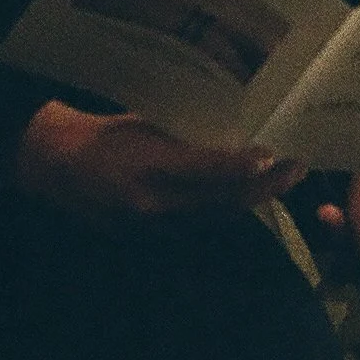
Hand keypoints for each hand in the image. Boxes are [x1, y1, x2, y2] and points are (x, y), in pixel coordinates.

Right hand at [14, 101, 304, 219]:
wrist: (62, 169)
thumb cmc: (105, 135)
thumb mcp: (140, 122)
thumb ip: (183, 133)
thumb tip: (231, 131)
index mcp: (147, 166)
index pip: (203, 169)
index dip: (239, 165)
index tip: (271, 153)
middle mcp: (155, 203)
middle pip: (220, 201)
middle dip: (264, 186)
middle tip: (298, 167)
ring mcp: (156, 226)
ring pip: (217, 217)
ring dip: (254, 199)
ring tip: (286, 178)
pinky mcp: (156, 237)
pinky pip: (203, 224)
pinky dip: (231, 209)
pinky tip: (253, 195)